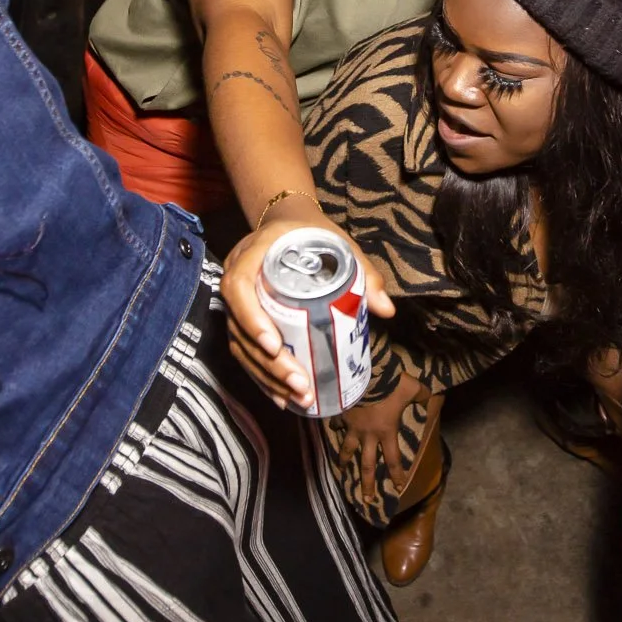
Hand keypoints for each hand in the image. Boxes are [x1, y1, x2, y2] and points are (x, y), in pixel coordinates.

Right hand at [220, 203, 394, 407]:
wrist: (287, 224)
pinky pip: (244, 351)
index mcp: (254, 252)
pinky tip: (281, 397)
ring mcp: (235, 301)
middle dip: (269, 362)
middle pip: (239, 327)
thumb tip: (386, 309)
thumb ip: (363, 272)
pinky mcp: (240, 318)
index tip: (275, 346)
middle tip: (299, 383)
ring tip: (296, 397)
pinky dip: (261, 376)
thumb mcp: (339, 244)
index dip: (251, 318)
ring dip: (266, 376)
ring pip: (240, 345)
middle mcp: (237, 277)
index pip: (239, 287)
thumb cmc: (313, 234)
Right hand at [335, 370, 428, 488]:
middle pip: (366, 465)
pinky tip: (332, 429)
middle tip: (367, 499)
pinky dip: (334, 427)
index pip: (393, 460)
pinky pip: (336, 424)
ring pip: (347, 449)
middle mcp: (368, 435)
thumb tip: (434, 395)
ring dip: (344, 461)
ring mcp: (352, 427)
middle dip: (367, 484)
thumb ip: (423, 395)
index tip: (398, 488)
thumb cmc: (389, 384)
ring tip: (341, 469)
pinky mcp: (340, 415)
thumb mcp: (412, 388)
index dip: (397, 476)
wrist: (363, 374)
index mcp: (387, 432)